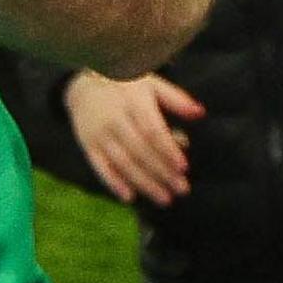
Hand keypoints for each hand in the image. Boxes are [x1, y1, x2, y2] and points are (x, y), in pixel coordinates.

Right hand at [62, 72, 199, 205]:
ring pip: (123, 162)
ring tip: (164, 199)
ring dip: (144, 183)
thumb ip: (175, 99)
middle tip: (182, 189)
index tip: (184, 167)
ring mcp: (99, 133)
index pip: (151, 130)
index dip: (168, 150)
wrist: (82, 85)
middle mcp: (114, 118)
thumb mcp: (150, 84)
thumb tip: (200, 113)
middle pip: (140, 150)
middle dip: (162, 172)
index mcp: (132, 101)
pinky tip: (129, 197)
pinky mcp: (88, 145)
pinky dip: (113, 183)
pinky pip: (100, 167)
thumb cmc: (125, 86)